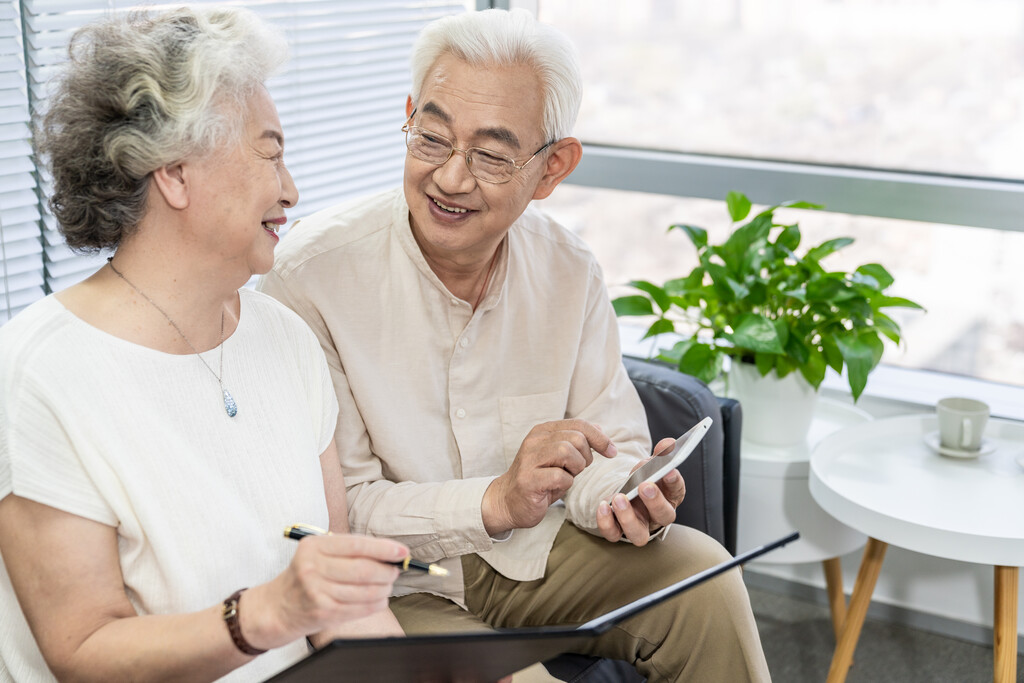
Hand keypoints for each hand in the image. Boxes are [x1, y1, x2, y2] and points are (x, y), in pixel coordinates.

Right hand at [244, 533, 408, 647]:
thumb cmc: (306, 575)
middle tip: (395, 571)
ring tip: (387, 585)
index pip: (357, 545)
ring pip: (365, 591)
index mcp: (314, 546)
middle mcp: (313, 568)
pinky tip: (379, 599)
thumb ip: (349, 550)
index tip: (402, 552)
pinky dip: (376, 604)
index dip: (384, 548)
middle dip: (387, 571)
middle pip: (364, 569)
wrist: (276, 607)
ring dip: (385, 589)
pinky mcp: (323, 613)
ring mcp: (317, 592)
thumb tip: (389, 552)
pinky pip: (360, 608)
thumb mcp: (319, 554)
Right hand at [482, 419, 616, 534]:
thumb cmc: (538, 480)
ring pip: (567, 452)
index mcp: (543, 431)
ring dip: (575, 468)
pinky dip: (566, 483)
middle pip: (576, 437)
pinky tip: (556, 487)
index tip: (611, 451)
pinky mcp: (528, 479)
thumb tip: (601, 430)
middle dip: (586, 456)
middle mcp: (534, 441)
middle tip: (578, 469)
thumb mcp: (558, 457)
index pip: (579, 424)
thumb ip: (575, 443)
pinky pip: (559, 476)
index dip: (600, 437)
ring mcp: (529, 459)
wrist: (507, 501)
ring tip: (567, 476)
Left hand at [595, 437, 685, 545]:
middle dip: (655, 501)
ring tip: (620, 497)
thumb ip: (659, 455)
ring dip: (628, 517)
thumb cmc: (644, 479)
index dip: (675, 482)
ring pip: (639, 534)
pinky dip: (607, 522)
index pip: (677, 491)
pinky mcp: (619, 530)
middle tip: (645, 485)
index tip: (669, 471)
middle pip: (664, 516)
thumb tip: (668, 443)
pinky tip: (604, 505)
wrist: (628, 494)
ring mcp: (638, 526)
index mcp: (670, 497)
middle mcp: (657, 516)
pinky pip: (613, 534)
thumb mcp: (651, 465)